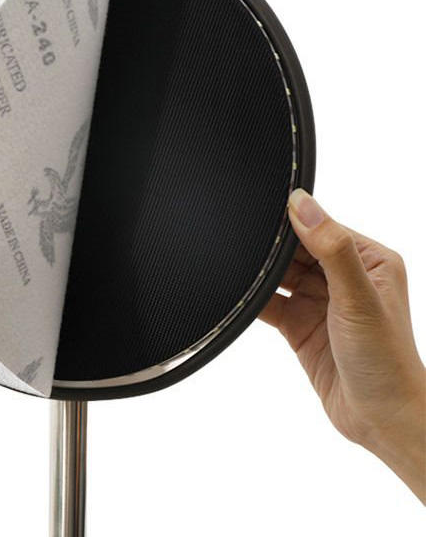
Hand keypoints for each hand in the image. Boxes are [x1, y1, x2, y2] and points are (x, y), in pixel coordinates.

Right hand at [261, 189, 424, 500]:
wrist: (381, 421)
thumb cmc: (387, 361)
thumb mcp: (358, 296)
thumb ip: (331, 248)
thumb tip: (302, 205)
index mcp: (368, 260)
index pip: (320, 228)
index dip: (290, 224)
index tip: (261, 219)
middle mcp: (343, 277)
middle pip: (294, 250)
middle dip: (270, 251)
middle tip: (243, 247)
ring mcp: (319, 301)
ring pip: (278, 275)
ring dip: (260, 275)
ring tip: (238, 270)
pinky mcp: (300, 325)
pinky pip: (269, 303)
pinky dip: (253, 300)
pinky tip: (239, 295)